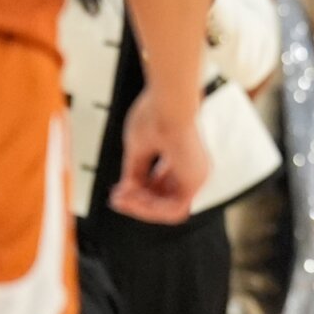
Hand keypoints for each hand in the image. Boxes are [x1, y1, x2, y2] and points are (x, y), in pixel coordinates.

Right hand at [108, 91, 207, 223]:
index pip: (161, 183)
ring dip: (142, 207)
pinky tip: (135, 200)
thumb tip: (126, 190)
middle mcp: (192, 166)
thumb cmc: (156, 113)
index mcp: (182, 154)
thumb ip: (134, 171)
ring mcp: (196, 174)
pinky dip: (152, 209)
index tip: (119, 189)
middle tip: (117, 198)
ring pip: (170, 208)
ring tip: (123, 198)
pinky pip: (175, 210)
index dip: (139, 189)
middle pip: (165, 198)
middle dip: (138, 201)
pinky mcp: (195, 181)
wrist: (168, 103)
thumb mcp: (138, 148)